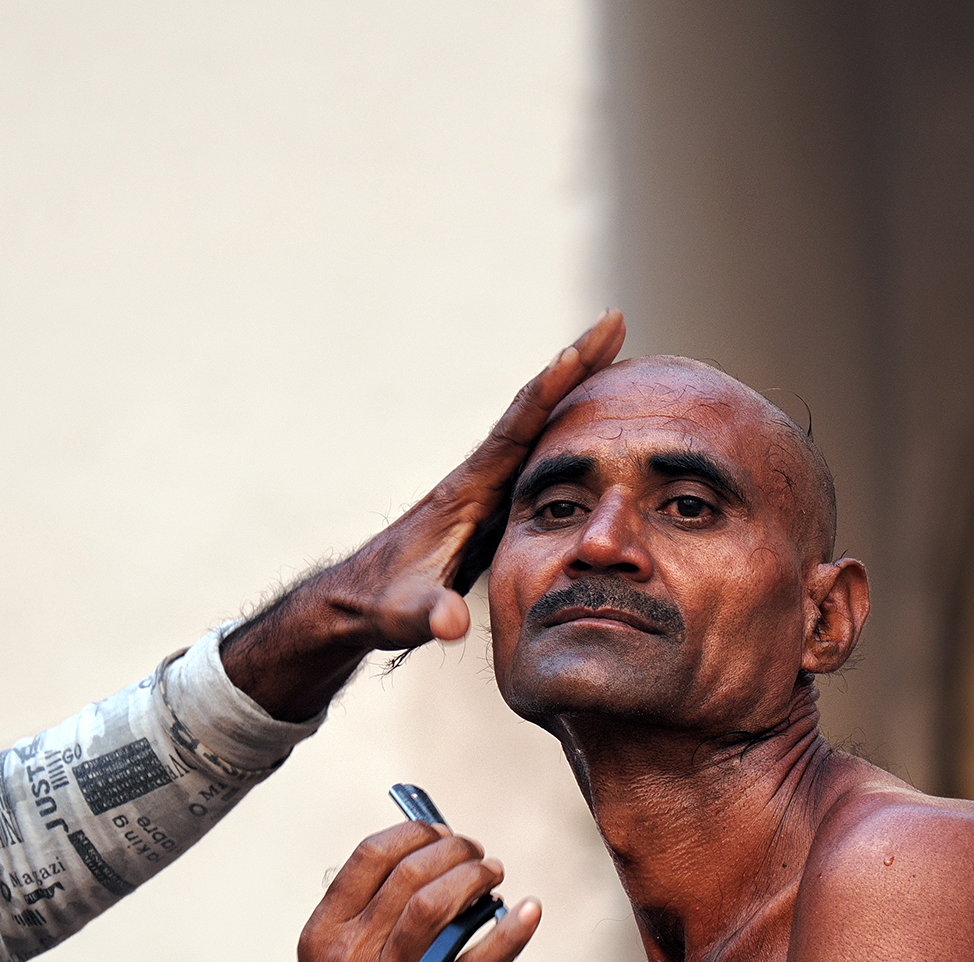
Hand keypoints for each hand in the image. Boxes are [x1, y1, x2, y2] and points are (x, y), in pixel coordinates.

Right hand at [161, 820, 540, 961]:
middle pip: (411, 874)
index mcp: (322, 935)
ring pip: (437, 908)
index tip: (440, 831)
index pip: (369, 857)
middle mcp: (349, 955)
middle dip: (455, 850)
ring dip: (476, 879)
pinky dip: (508, 935)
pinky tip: (530, 913)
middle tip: (478, 854)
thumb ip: (358, 923)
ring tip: (496, 873)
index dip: (413, 832)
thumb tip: (416, 869)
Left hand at [220, 310, 625, 721]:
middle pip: (533, 409)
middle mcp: (476, 478)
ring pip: (536, 428)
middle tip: (614, 321)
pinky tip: (589, 424)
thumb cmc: (381, 606)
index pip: (517, 426)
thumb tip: (452, 626)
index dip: (554, 383)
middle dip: (574, 366)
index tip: (586, 343)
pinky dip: (564, 430)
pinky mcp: (488, 505)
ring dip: (575, 391)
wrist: (356, 602)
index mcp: (466, 492)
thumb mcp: (405, 616)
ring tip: (617, 355)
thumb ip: (430, 616)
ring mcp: (483, 489)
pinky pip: (535, 455)